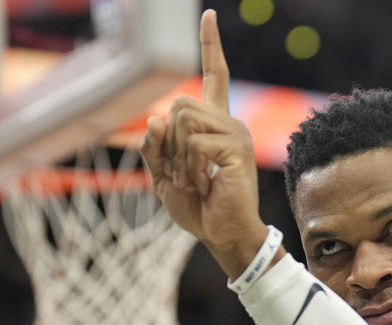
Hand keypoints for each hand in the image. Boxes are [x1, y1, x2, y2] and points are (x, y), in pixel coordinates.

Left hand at [140, 9, 266, 277]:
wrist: (221, 234)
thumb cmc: (198, 209)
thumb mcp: (164, 176)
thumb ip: (156, 147)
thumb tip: (156, 118)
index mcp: (213, 125)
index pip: (215, 75)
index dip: (210, 45)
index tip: (208, 15)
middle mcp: (229, 122)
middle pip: (181, 103)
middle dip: (169, 140)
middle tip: (181, 172)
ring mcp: (235, 133)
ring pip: (185, 120)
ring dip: (178, 156)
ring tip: (194, 181)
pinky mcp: (236, 149)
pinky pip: (195, 143)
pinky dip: (188, 167)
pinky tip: (203, 184)